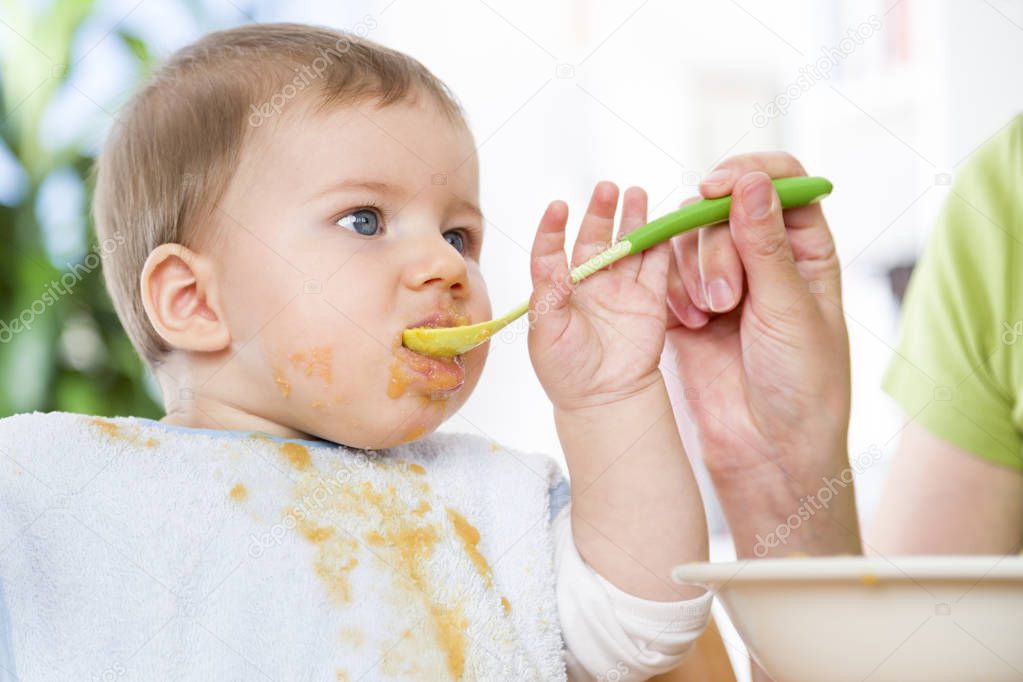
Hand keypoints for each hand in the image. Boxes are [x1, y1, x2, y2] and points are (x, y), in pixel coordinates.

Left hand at [528, 181, 670, 412]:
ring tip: (636, 193)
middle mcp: (590, 284)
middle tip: (607, 188)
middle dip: (601, 212)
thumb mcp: (546, 334)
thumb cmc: (566, 371)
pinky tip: (664, 223)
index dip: (553, 229)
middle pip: (595, 239)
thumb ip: (548, 297)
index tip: (558, 207)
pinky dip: (661, 245)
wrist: (604, 399)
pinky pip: (657, 267)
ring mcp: (621, 290)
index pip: (553, 251)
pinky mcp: (649, 301)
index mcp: (559, 289)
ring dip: (633, 220)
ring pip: (628, 246)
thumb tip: (551, 265)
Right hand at [663, 153, 857, 554]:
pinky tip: (688, 323)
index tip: (717, 188)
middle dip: (717, 245)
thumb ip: (764, 244)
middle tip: (725, 297)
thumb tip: (750, 181)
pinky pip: (665, 272)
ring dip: (694, 271)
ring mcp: (721, 279)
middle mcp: (762, 257)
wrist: (767, 448)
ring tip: (707, 316)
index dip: (748, 175)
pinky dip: (672, 290)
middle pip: (725, 209)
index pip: (781, 182)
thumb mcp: (790, 309)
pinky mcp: (685, 305)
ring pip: (690, 238)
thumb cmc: (801, 383)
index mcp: (804, 249)